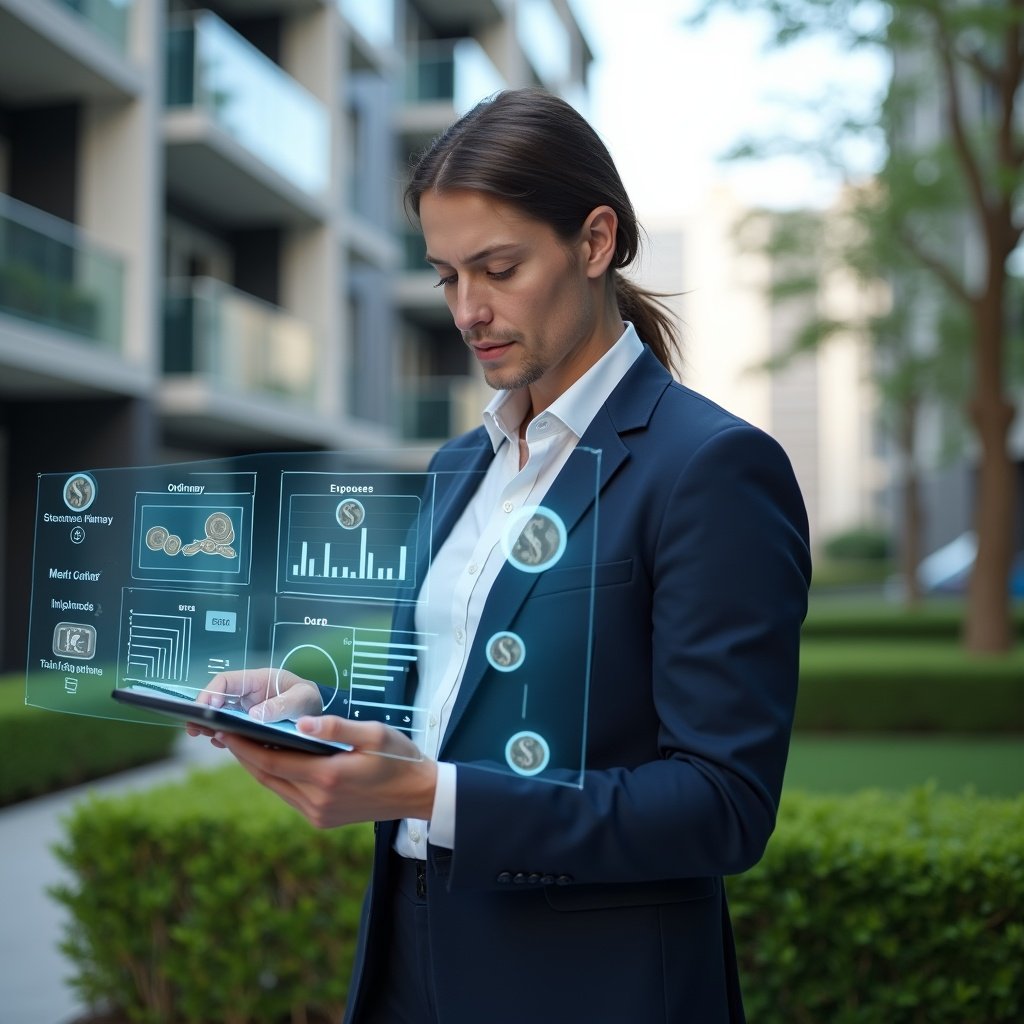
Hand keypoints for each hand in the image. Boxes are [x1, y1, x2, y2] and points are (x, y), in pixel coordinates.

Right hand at [185, 667, 321, 740]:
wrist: (315, 712)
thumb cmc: (308, 698)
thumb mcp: (301, 699)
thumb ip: (282, 705)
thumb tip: (255, 716)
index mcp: (257, 680)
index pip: (226, 681)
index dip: (213, 693)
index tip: (208, 709)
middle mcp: (246, 694)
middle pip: (216, 699)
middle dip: (203, 711)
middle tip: (194, 727)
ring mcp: (243, 710)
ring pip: (218, 714)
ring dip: (208, 724)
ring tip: (201, 735)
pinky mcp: (245, 725)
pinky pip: (228, 728)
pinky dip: (222, 735)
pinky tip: (220, 742)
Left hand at [214, 716, 436, 828]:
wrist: (418, 794)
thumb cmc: (398, 757)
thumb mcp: (374, 733)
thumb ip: (336, 727)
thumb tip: (302, 722)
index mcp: (327, 777)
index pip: (271, 761)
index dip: (244, 746)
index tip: (225, 730)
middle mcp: (318, 801)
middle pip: (267, 776)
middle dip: (244, 754)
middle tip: (225, 732)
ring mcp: (318, 814)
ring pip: (275, 787)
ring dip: (258, 766)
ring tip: (244, 743)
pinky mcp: (322, 820)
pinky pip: (289, 796)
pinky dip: (277, 777)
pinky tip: (274, 759)